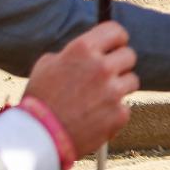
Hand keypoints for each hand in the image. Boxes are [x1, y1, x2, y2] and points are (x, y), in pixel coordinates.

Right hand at [24, 21, 139, 155]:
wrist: (38, 138)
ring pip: (131, 81)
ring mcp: (113, 91)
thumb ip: (72, 53)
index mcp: (83, 49)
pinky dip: (114, 113)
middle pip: (129, 55)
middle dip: (119, 65)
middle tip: (106, 77)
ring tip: (97, 100)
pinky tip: (95, 119)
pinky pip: (125, 107)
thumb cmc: (39, 100)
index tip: (114, 47)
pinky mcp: (119, 114)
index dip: (116, 39)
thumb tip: (90, 48)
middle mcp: (102, 67)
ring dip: (119, 88)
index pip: (116, 31)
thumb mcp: (47, 65)